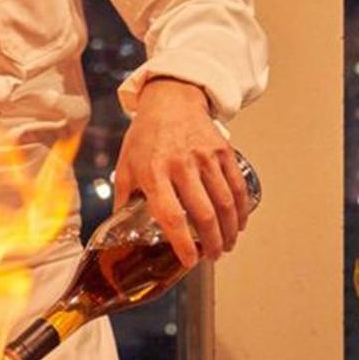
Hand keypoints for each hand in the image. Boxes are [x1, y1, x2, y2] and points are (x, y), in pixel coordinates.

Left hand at [112, 78, 248, 266]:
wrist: (170, 99)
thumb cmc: (146, 134)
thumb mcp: (126, 164)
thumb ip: (124, 198)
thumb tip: (117, 230)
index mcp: (153, 171)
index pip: (170, 214)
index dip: (182, 242)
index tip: (190, 260)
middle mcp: (180, 164)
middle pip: (203, 213)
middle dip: (212, 242)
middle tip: (212, 257)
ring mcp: (204, 157)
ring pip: (224, 202)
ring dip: (229, 230)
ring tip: (226, 246)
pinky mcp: (222, 150)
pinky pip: (236, 186)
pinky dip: (241, 209)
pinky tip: (239, 224)